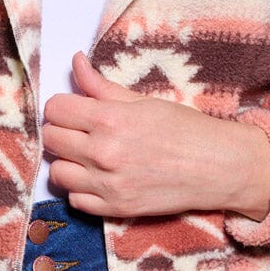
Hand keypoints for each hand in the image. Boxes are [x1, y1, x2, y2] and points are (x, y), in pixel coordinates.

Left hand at [41, 51, 269, 221]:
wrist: (218, 167)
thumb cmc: (185, 129)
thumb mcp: (143, 100)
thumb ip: (101, 85)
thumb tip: (76, 61)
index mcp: (109, 119)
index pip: (54, 109)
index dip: (62, 106)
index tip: (73, 108)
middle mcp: (103, 153)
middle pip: (50, 139)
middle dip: (61, 130)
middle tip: (80, 130)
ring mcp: (108, 185)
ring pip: (56, 172)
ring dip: (68, 161)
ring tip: (87, 155)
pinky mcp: (115, 210)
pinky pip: (75, 200)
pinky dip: (81, 188)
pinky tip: (98, 177)